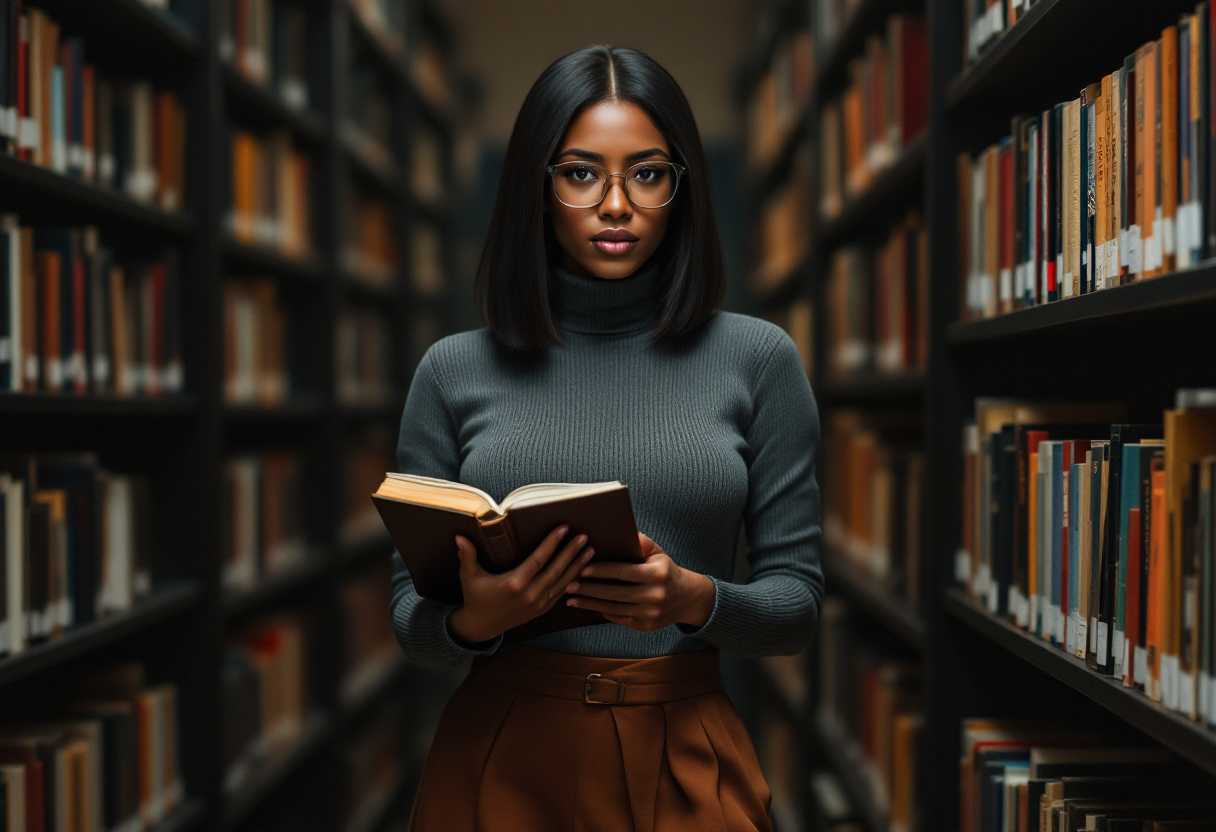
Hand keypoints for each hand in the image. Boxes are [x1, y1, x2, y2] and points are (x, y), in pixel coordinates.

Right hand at [447, 525, 594, 643]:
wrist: (481, 626)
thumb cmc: (475, 597)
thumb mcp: (469, 576)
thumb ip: (467, 556)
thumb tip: (459, 536)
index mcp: (514, 584)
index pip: (538, 560)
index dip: (552, 543)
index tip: (564, 528)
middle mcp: (529, 594)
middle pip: (556, 570)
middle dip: (571, 553)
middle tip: (584, 537)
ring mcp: (537, 604)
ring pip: (562, 582)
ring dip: (577, 566)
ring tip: (590, 551)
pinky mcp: (541, 610)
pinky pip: (560, 593)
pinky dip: (572, 581)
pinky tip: (582, 571)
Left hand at [565, 532, 715, 631]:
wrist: (688, 598)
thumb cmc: (666, 570)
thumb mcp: (658, 553)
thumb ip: (641, 542)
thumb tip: (619, 530)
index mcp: (657, 574)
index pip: (623, 572)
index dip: (601, 571)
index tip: (582, 568)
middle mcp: (655, 595)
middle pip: (615, 593)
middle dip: (589, 589)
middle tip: (569, 584)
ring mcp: (650, 613)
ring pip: (614, 608)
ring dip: (590, 603)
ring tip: (571, 598)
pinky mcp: (646, 626)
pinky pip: (619, 618)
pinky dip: (602, 612)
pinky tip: (587, 606)